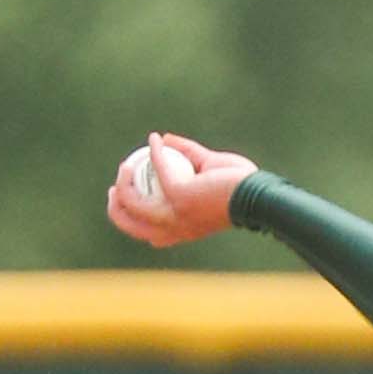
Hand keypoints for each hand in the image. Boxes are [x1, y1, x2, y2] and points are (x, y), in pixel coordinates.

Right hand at [106, 132, 258, 247]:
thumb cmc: (241, 187)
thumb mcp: (210, 168)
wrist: (257, 194)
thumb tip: (163, 139)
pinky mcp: (180, 196)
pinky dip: (154, 153)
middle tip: (115, 187)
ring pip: (133, 205)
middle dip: (116, 209)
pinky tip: (154, 139)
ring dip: (123, 184)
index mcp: (183, 230)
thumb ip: (188, 153)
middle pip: (133, 226)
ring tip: (125, 166)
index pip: (151, 235)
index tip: (125, 199)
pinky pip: (158, 170)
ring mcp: (176, 214)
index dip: (131, 220)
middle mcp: (176, 228)